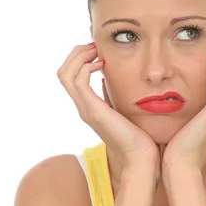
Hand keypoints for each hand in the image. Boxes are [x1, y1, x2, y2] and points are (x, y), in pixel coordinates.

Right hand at [57, 42, 159, 174]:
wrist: (141, 159)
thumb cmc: (139, 138)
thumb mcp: (124, 111)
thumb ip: (113, 96)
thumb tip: (108, 79)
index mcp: (90, 107)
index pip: (71, 77)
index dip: (80, 59)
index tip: (97, 51)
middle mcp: (84, 108)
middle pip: (63, 73)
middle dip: (76, 54)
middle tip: (94, 45)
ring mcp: (86, 110)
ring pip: (66, 75)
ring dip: (79, 57)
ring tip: (96, 51)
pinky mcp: (93, 111)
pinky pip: (79, 82)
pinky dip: (86, 67)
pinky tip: (102, 64)